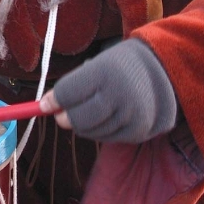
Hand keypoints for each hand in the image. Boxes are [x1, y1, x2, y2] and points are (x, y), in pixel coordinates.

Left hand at [40, 39, 176, 143]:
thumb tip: (45, 106)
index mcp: (105, 71)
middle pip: (77, 119)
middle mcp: (120, 95)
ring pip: (90, 131)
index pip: (68, 92)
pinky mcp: (137, 132)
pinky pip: (106, 137)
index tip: (43, 104)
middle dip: (64, 117)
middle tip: (60, 114)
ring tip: (90, 108)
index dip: (52, 101)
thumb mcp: (95, 65)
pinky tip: (106, 116)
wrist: (160, 72)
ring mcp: (131, 116)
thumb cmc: (117, 67)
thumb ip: (71, 85)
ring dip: (82, 124)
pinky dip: (99, 130)